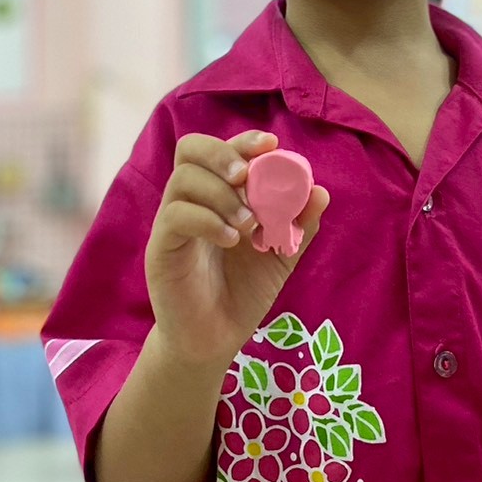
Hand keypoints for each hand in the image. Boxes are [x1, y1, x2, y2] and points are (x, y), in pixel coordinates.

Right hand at [147, 131, 330, 370]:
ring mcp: (170, 224)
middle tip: (248, 176)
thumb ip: (298, 225)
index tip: (271, 144)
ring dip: (221, 193)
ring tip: (250, 222)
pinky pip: (176, 217)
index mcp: (216, 195)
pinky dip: (208, 221)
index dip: (243, 141)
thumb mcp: (280, 256)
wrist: (215, 341)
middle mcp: (189, 201)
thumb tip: (321, 191)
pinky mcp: (159, 249)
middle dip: (224, 154)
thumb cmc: (243, 292)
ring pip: (183, 180)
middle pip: (190, 149)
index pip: (220, 150)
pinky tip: (232, 239)